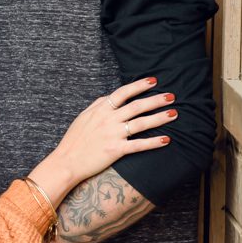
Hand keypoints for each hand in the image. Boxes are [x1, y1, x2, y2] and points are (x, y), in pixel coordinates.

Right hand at [53, 77, 175, 187]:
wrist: (66, 161)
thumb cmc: (74, 140)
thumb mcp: (83, 117)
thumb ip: (98, 105)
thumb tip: (111, 97)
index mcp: (100, 109)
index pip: (123, 93)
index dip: (139, 85)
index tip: (153, 81)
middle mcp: (108, 119)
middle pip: (137, 106)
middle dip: (156, 100)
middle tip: (172, 96)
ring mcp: (113, 134)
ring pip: (141, 123)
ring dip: (159, 117)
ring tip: (174, 113)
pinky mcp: (116, 150)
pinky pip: (139, 145)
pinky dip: (154, 142)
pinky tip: (167, 140)